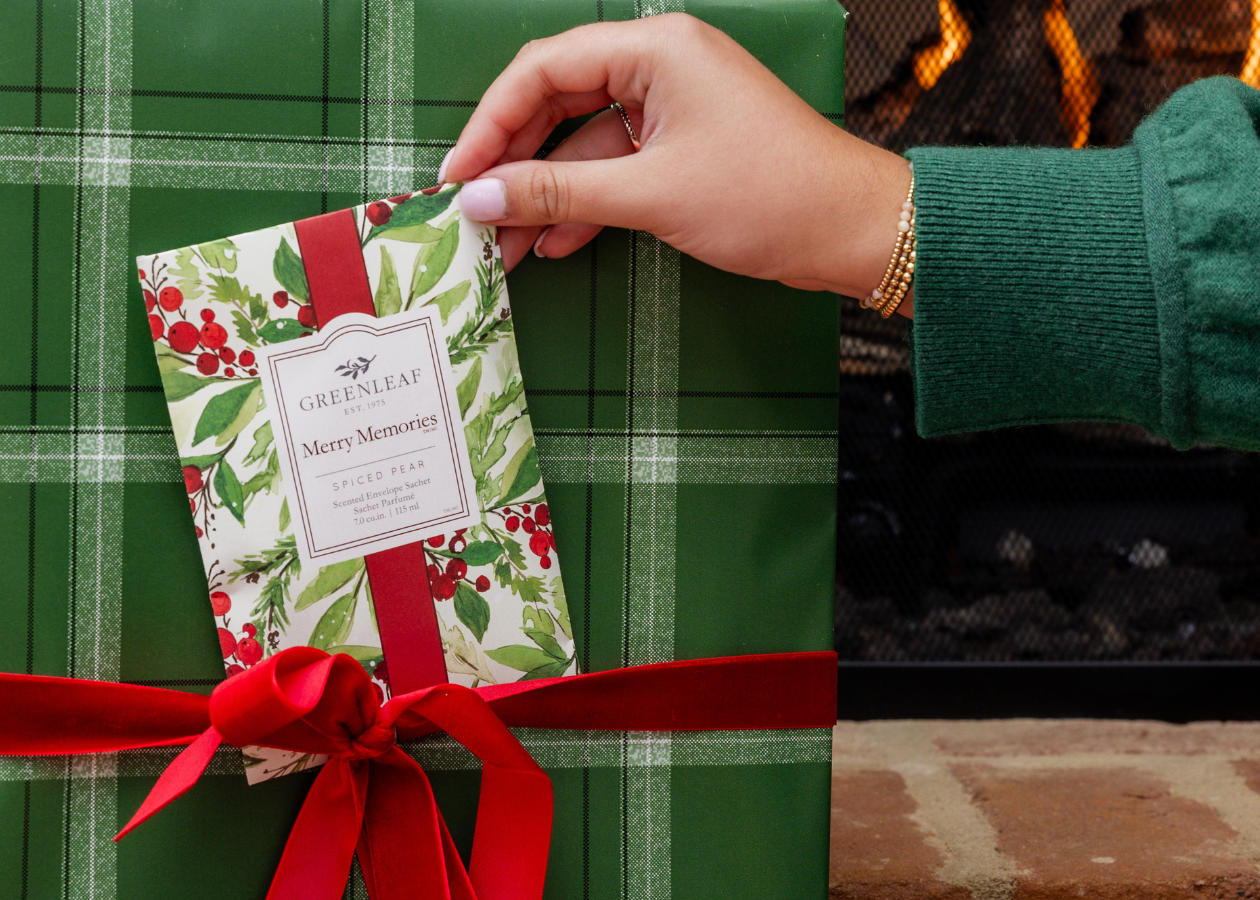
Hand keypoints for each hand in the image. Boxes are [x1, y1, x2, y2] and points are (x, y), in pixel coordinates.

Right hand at [443, 13, 912, 312]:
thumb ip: (558, 194)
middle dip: (514, 163)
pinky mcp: (684, 149)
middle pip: (557, 104)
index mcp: (655, 48)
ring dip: (546, 194)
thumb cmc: (769, 196)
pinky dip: (587, 205)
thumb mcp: (651, 195)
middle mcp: (660, 66)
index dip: (490, 123)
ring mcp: (673, 109)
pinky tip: (553, 243)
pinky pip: (617, 169)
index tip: (457, 173)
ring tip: (504, 243)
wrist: (851, 231)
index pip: (542, 69)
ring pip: (585, 144)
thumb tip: (481, 198)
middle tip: (471, 209)